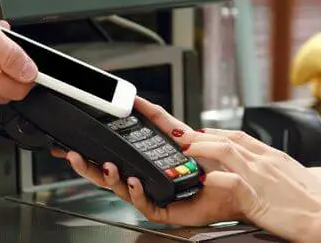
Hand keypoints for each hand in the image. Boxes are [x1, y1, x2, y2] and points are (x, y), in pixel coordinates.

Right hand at [52, 98, 247, 225]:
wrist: (247, 192)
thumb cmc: (230, 168)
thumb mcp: (202, 139)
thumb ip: (175, 126)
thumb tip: (153, 112)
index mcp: (163, 152)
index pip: (134, 134)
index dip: (114, 126)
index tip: (93, 117)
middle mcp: (155, 172)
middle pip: (115, 166)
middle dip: (89, 162)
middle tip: (73, 154)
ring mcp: (158, 191)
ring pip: (123, 187)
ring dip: (109, 177)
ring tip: (105, 167)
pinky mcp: (167, 209)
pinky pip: (145, 205)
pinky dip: (136, 193)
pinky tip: (132, 181)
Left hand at [183, 133, 320, 240]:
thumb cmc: (317, 203)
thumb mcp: (293, 177)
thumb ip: (274, 170)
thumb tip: (263, 173)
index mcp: (273, 156)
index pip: (239, 136)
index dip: (216, 133)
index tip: (201, 133)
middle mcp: (265, 161)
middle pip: (227, 139)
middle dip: (200, 136)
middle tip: (180, 137)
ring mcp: (261, 176)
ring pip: (225, 152)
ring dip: (201, 149)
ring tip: (184, 150)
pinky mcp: (259, 196)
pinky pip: (232, 182)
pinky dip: (216, 179)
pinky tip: (204, 179)